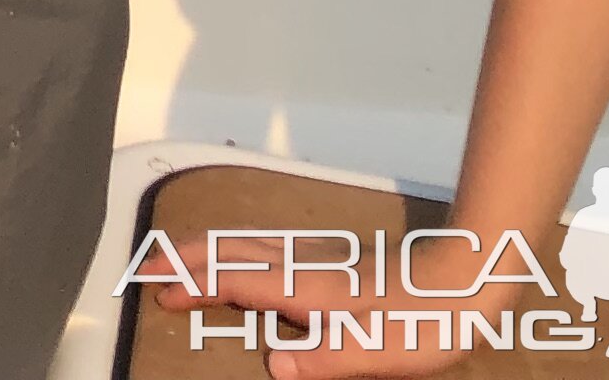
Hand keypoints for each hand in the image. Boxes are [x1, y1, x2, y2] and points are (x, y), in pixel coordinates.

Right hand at [166, 232, 533, 346]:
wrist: (461, 282)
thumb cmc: (422, 323)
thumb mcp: (377, 354)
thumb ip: (323, 357)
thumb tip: (272, 363)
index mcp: (306, 290)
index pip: (235, 281)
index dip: (193, 283)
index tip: (156, 289)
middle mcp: (303, 267)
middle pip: (231, 252)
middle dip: (184, 258)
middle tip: (147, 269)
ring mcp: (316, 259)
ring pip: (247, 245)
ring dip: (207, 251)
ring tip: (179, 261)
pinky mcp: (330, 263)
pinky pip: (265, 249)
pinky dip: (235, 250)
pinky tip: (242, 261)